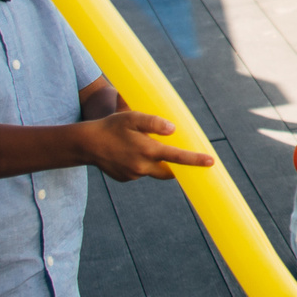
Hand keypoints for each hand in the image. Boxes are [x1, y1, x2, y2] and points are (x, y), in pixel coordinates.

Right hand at [81, 110, 215, 181]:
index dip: (195, 160)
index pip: (177, 157)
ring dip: (154, 160)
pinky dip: (140, 163)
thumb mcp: (132, 118)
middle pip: (169, 170)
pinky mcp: (125, 178)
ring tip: (136, 145)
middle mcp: (142, 167)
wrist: (86, 144)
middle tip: (178, 154)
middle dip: (176, 165)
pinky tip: (127, 152)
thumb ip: (154, 123)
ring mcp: (133, 175)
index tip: (211, 162)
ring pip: (152, 169)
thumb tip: (173, 130)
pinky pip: (139, 171)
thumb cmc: (111, 127)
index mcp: (147, 150)